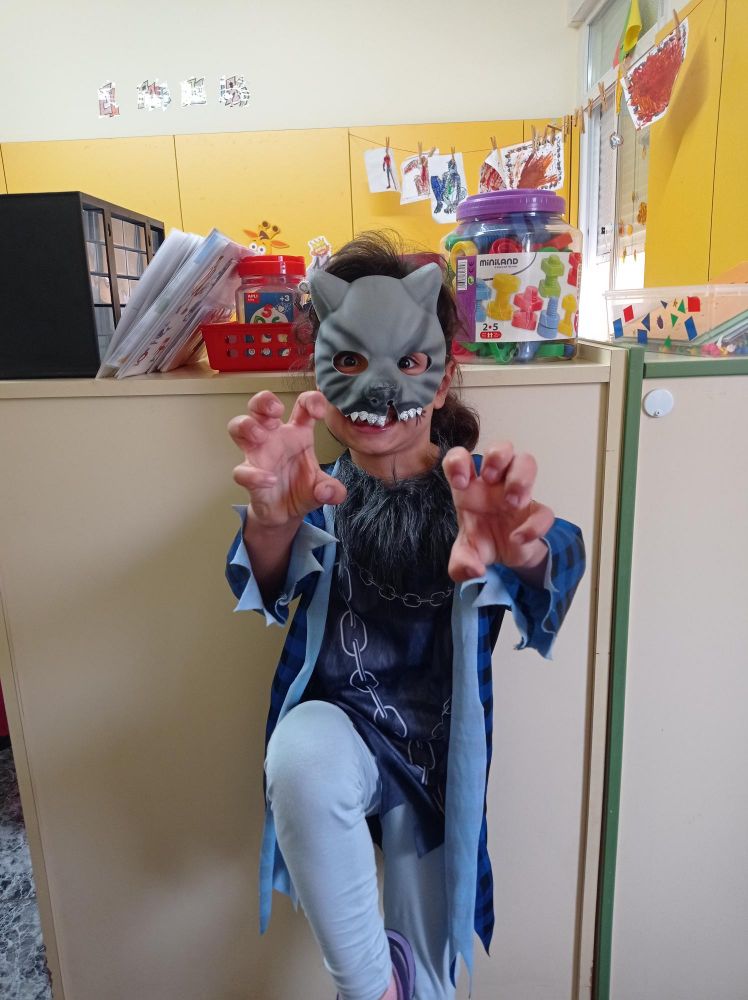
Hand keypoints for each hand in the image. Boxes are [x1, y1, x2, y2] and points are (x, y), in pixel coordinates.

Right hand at [228, 390, 346, 527]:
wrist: (285, 515)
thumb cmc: (302, 490)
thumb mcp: (325, 489)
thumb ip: (333, 490)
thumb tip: (329, 492)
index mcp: (297, 433)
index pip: (302, 405)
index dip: (310, 400)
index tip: (319, 412)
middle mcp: (275, 438)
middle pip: (259, 405)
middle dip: (264, 400)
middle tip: (276, 411)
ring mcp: (258, 454)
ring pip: (239, 426)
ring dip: (247, 425)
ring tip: (261, 436)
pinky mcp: (248, 475)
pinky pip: (242, 470)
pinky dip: (254, 475)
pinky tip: (270, 481)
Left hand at [442, 444, 554, 582]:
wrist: (505, 557)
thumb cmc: (482, 542)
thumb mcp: (465, 556)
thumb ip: (461, 564)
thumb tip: (474, 570)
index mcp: (470, 487)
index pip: (461, 457)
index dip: (459, 460)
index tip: (460, 481)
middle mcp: (495, 484)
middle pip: (502, 448)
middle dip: (497, 456)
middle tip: (491, 478)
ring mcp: (518, 493)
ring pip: (527, 462)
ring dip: (521, 477)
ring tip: (511, 502)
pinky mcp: (536, 512)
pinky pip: (543, 511)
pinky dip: (533, 525)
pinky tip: (518, 539)